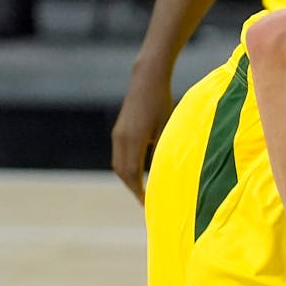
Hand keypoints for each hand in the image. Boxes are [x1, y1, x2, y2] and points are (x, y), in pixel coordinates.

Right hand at [112, 69, 174, 202]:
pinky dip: (128, 169)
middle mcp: (121, 138)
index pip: (132, 173)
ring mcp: (117, 135)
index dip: (139, 191)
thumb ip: (163, 152)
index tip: (148, 204)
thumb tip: (164, 175)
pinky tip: (139, 175)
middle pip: (122, 172)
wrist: (147, 81)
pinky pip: (120, 156)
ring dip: (130, 180)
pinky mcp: (118, 131)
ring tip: (143, 192)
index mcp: (133, 139)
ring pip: (119, 165)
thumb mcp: (167, 129)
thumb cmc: (163, 103)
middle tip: (146, 203)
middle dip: (133, 189)